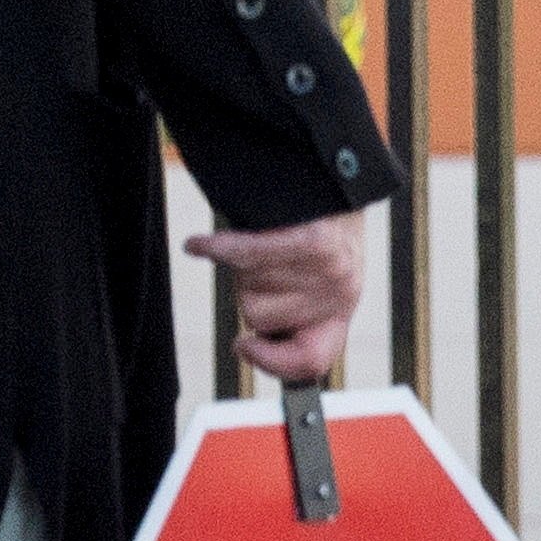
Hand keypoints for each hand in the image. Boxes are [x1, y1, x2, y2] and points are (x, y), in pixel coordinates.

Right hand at [190, 206, 374, 385]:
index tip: (244, 345)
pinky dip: (216, 248)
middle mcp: (341, 292)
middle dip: (250, 293)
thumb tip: (248, 345)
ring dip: (243, 264)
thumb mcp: (322, 280)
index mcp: (343, 307)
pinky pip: (248, 254)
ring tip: (266, 239)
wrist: (339, 177)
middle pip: (260, 319)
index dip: (272, 363)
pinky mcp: (313, 241)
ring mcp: (330, 269)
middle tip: (267, 265)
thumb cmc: (322, 229)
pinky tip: (197, 246)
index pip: (311, 361)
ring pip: (250, 288)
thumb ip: (296, 313)